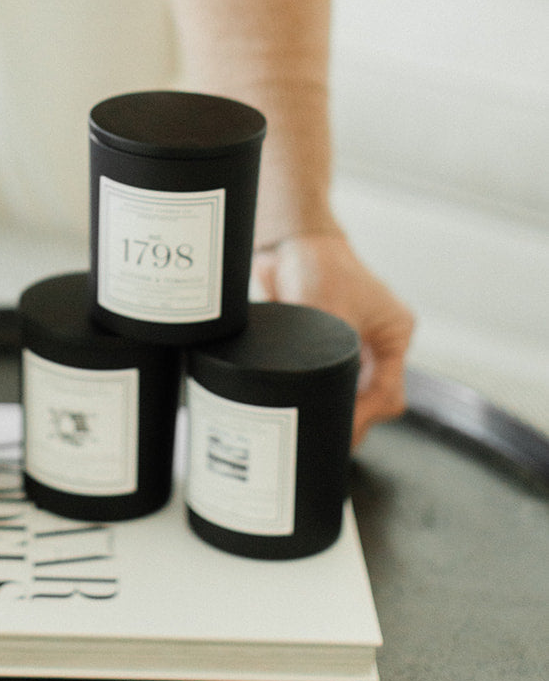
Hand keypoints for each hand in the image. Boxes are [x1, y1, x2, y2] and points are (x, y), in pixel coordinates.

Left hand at [252, 234, 414, 446]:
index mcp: (394, 335)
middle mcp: (377, 346)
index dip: (365, 416)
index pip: (388, 393)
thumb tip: (323, 395)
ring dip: (335, 407)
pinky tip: (302, 406)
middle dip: (352, 419)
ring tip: (314, 424)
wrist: (286, 243)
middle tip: (325, 438)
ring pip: (350, 396)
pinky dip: (318, 395)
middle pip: (373, 401)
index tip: (342, 431)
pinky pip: (327, 383)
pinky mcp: (325, 349)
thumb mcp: (331, 314)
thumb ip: (332, 356)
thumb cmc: (318, 265)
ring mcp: (353, 349)